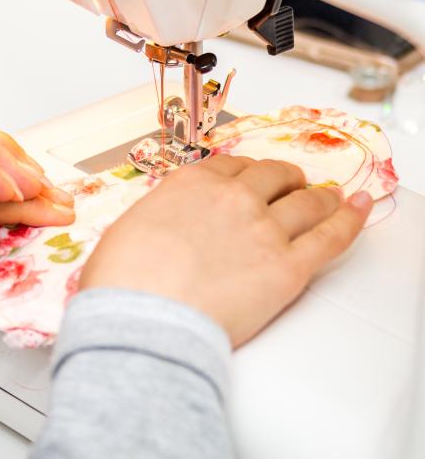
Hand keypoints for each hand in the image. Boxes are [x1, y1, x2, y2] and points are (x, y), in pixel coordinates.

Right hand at [80, 155, 372, 346]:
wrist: (145, 318)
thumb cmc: (123, 280)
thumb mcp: (127, 231)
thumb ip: (155, 219)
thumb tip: (158, 230)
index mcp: (191, 184)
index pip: (230, 166)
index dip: (245, 172)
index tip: (251, 179)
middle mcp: (232, 196)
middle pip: (273, 176)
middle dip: (284, 178)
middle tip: (291, 184)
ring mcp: (264, 228)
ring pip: (306, 201)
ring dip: (319, 195)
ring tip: (329, 196)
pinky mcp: (288, 267)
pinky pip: (331, 236)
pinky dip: (351, 219)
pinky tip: (360, 206)